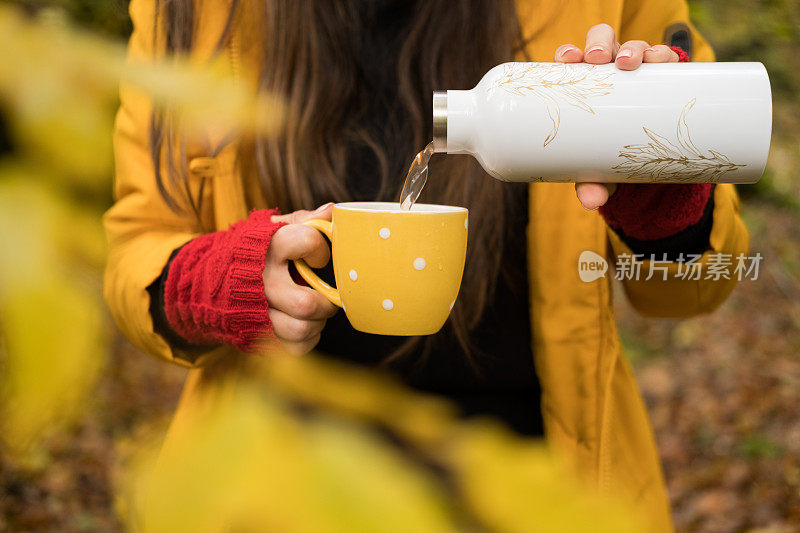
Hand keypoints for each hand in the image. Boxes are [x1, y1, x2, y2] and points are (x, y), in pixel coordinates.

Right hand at [264, 203, 336, 354]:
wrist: (210, 279)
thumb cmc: (256, 251)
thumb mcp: (275, 229)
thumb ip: (305, 221)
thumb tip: (331, 210)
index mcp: (267, 247)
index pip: (308, 242)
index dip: (321, 251)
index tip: (318, 256)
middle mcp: (261, 281)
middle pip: (306, 304)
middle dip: (326, 302)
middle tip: (325, 295)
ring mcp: (258, 311)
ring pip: (301, 329)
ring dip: (317, 322)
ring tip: (314, 311)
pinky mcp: (258, 334)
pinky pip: (294, 346)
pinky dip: (306, 339)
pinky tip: (302, 324)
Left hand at [553, 24, 680, 209]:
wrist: (645, 154)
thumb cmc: (608, 151)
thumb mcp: (598, 168)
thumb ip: (591, 182)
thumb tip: (592, 202)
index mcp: (584, 82)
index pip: (572, 59)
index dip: (569, 53)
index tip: (567, 59)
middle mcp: (609, 69)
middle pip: (602, 43)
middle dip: (599, 44)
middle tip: (598, 59)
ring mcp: (639, 69)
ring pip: (635, 46)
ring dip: (633, 47)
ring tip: (630, 62)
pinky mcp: (665, 78)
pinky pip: (666, 60)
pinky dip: (664, 56)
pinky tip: (664, 60)